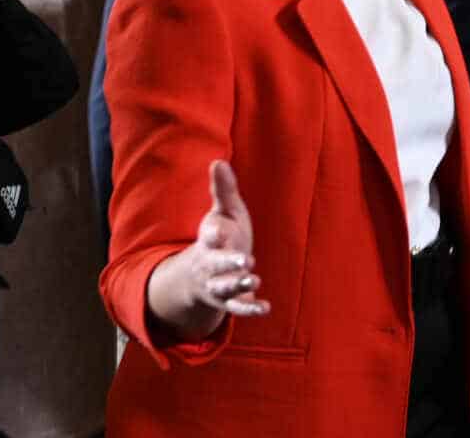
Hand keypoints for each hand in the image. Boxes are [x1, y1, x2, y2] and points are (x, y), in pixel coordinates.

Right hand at [145, 160, 269, 341]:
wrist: (203, 274)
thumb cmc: (221, 235)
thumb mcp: (223, 212)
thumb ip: (223, 190)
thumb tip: (217, 161)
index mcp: (210, 241)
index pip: (209, 237)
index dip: (212, 233)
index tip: (216, 230)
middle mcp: (211, 265)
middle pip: (216, 266)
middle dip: (228, 264)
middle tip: (245, 261)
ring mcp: (220, 285)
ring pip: (225, 288)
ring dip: (239, 285)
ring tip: (254, 279)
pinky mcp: (231, 301)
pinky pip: (239, 308)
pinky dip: (250, 309)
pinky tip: (265, 308)